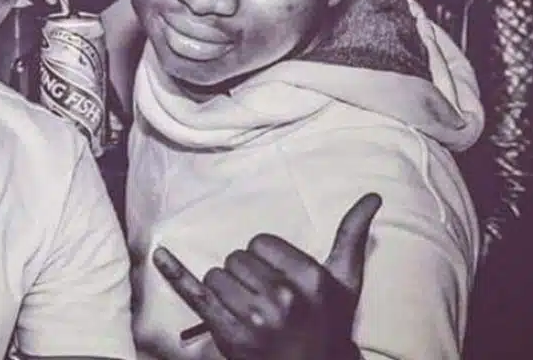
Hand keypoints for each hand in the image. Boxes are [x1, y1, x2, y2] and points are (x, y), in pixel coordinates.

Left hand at [152, 192, 380, 359]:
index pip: (260, 242)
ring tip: (249, 310)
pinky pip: (195, 296)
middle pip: (236, 258)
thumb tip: (372, 196)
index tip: (279, 278)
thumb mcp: (344, 282)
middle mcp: (282, 300)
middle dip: (246, 274)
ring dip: (226, 288)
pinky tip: (159, 256)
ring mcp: (253, 320)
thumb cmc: (327, 323)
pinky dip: (176, 275)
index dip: (265, 257)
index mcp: (309, 281)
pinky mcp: (228, 335)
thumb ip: (352, 236)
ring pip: (217, 275)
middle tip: (265, 299)